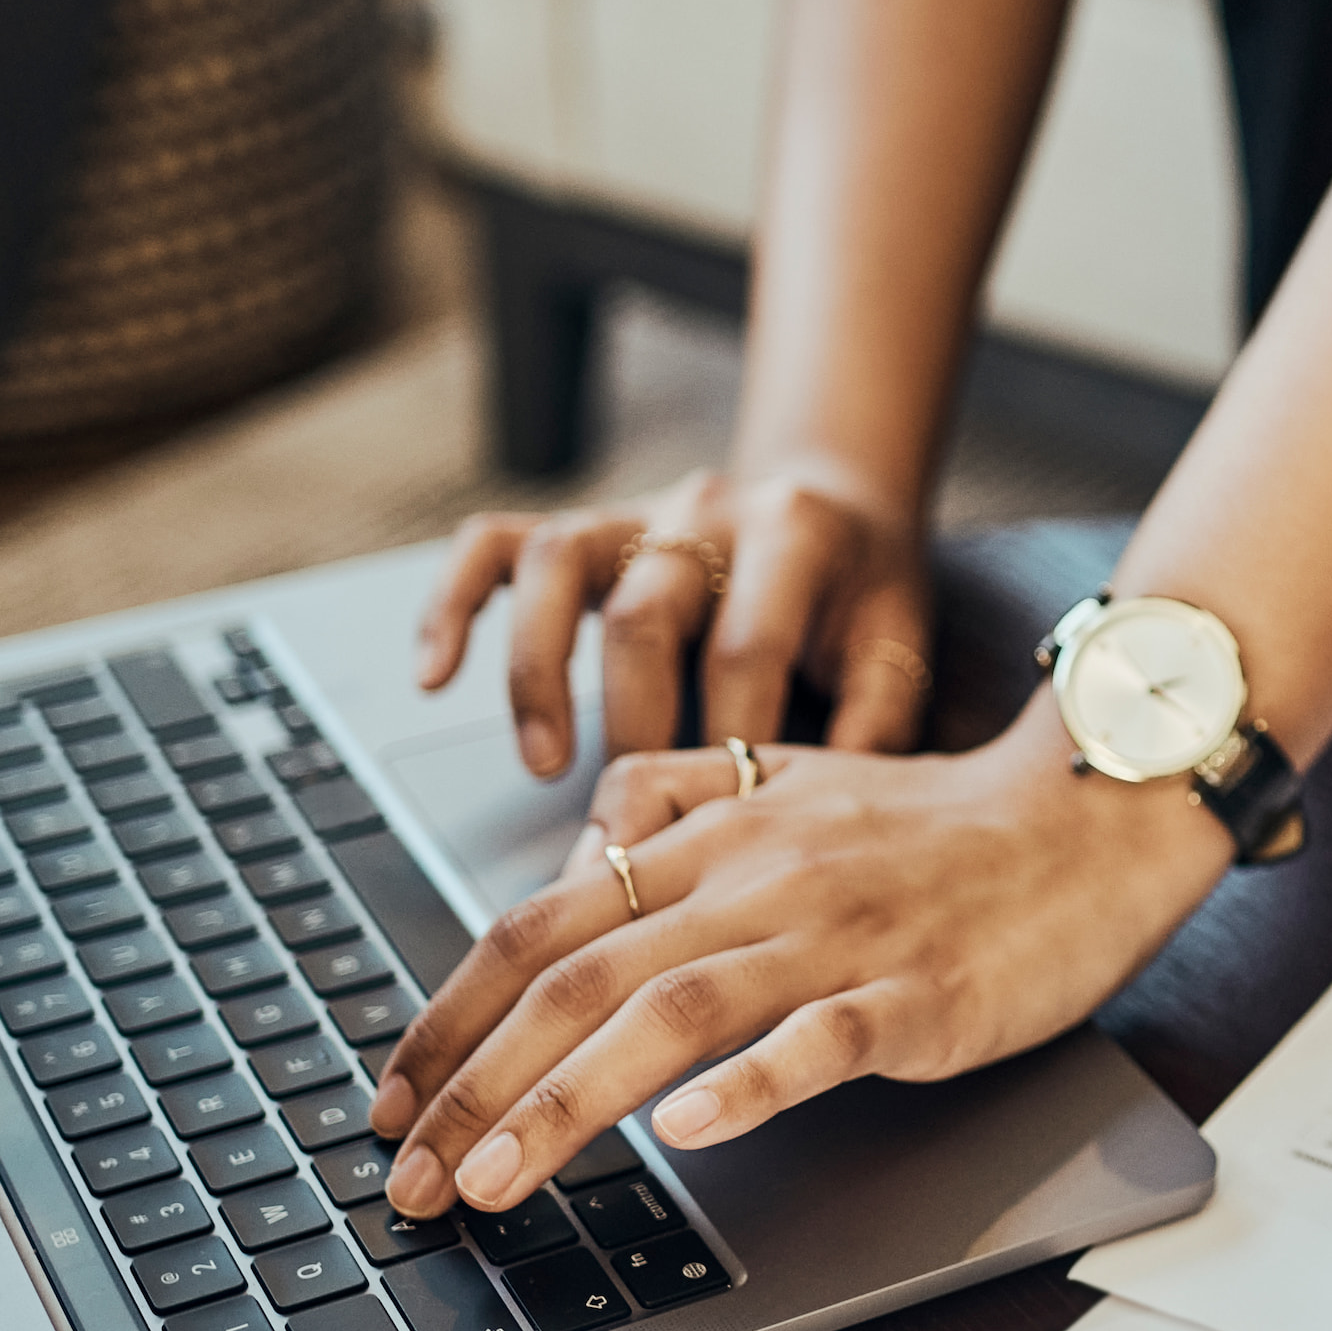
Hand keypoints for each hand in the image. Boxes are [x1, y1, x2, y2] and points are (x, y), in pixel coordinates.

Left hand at [366, 699, 1235, 1217]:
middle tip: (409, 1177)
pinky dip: (753, 1083)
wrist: (1085, 816)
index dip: (450, 1014)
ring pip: (674, 1011)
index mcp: (713, 834)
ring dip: (569, 1101)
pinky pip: (823, 1037)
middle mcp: (755, 877)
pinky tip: (694, 1132)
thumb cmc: (938, 823)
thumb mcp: (785, 782)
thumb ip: (672, 806)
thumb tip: (575, 860)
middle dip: (474, 1083)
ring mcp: (836, 936)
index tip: (392, 1098)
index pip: (542, 922)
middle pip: (580, 975)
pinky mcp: (918, 993)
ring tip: (495, 1182)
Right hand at [415, 468, 934, 776]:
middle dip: (637, 720)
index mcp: (794, 535)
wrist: (835, 502)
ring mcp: (633, 512)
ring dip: (540, 672)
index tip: (721, 828)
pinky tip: (434, 676)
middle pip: (646, 610)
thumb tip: (828, 828)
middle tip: (636, 817)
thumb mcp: (897, 643)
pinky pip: (493, 545)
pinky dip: (453, 605)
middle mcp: (705, 511)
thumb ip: (874, 721)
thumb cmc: (859, 596)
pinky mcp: (580, 525)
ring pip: (556, 565)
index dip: (728, 735)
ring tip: (545, 766)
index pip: (745, 643)